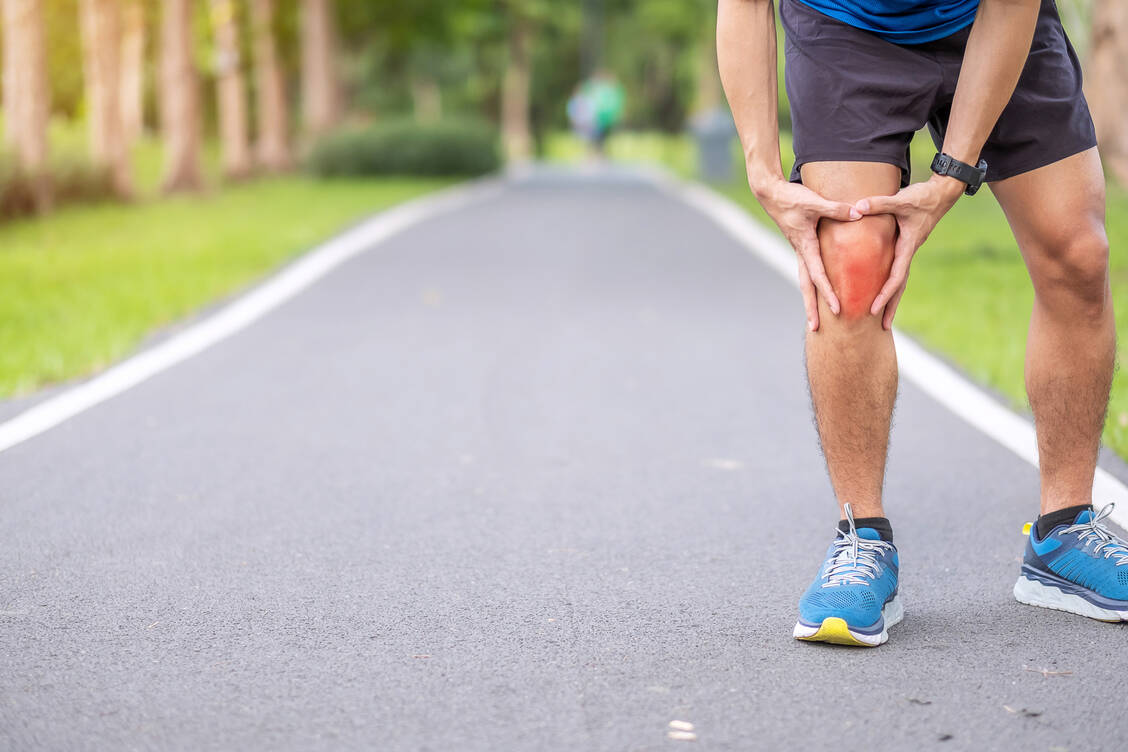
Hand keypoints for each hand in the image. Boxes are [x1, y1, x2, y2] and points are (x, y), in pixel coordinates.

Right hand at [753, 178, 861, 330]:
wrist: (770, 193)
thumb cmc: (791, 197)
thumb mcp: (815, 202)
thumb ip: (837, 209)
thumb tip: (859, 213)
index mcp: (805, 246)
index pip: (818, 275)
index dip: (828, 292)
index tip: (837, 309)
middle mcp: (800, 253)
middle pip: (806, 287)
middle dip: (811, 308)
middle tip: (816, 328)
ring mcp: (799, 251)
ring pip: (804, 281)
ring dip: (809, 301)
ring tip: (814, 320)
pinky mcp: (800, 246)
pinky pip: (807, 271)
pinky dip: (812, 286)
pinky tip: (818, 292)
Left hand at [854, 175, 964, 329]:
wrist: (941, 193)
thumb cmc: (922, 197)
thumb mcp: (900, 200)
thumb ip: (878, 204)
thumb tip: (857, 207)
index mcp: (907, 247)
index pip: (896, 277)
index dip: (884, 294)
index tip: (874, 309)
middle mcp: (909, 252)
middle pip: (900, 286)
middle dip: (891, 306)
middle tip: (883, 327)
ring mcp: (909, 250)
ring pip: (900, 280)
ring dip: (893, 299)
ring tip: (884, 319)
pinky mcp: (907, 245)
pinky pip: (898, 270)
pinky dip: (892, 283)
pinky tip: (884, 290)